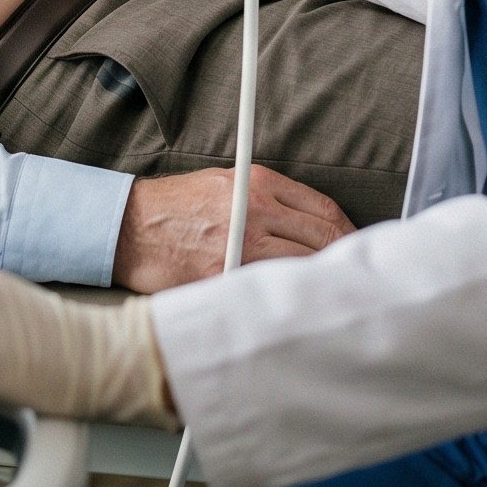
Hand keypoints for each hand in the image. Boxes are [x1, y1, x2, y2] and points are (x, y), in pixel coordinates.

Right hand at [113, 166, 353, 291]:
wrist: (130, 227)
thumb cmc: (176, 205)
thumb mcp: (225, 182)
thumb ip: (268, 196)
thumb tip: (309, 222)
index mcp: (258, 183)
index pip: (324, 210)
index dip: (349, 231)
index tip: (355, 245)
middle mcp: (255, 211)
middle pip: (324, 238)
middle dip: (345, 257)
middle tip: (355, 275)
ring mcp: (242, 246)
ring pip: (304, 266)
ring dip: (322, 279)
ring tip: (333, 293)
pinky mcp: (226, 276)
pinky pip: (270, 288)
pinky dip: (288, 296)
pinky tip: (297, 304)